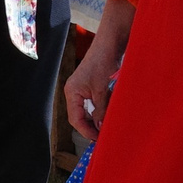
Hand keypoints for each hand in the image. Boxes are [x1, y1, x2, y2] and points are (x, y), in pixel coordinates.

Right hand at [62, 25, 126, 145]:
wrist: (111, 43)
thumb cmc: (103, 61)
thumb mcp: (102, 89)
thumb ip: (100, 109)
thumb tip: (99, 127)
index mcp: (72, 92)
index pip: (75, 119)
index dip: (86, 131)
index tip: (97, 139)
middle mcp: (74, 92)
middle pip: (80, 116)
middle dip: (91, 126)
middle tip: (103, 136)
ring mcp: (83, 89)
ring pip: (88, 110)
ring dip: (97, 118)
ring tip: (107, 126)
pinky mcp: (92, 86)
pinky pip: (94, 103)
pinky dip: (102, 109)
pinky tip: (109, 113)